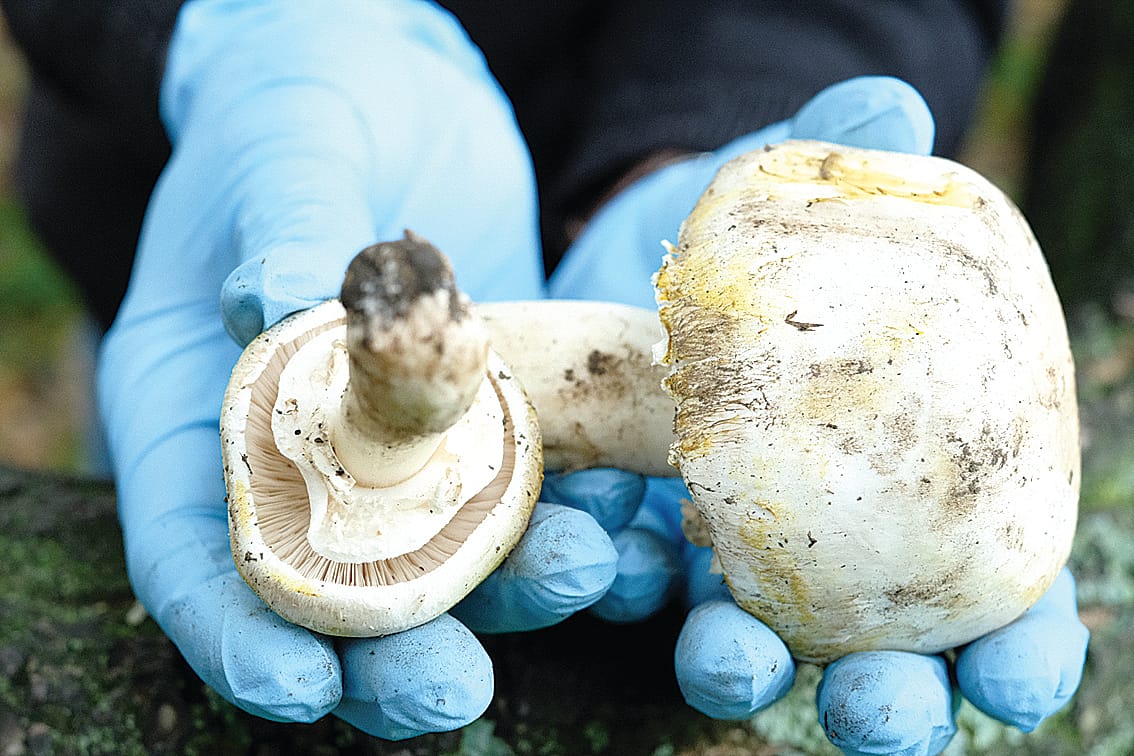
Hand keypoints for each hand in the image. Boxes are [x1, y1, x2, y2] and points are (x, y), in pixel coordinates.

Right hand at [97, 0, 614, 738]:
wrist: (394, 89)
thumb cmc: (301, 101)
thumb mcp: (288, 143)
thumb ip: (284, 222)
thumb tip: (272, 300)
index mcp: (202, 406)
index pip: (194, 547)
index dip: (237, 629)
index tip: (301, 688)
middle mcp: (299, 452)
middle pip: (331, 587)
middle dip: (391, 652)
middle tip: (455, 691)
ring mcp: (400, 449)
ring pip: (448, 558)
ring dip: (511, 592)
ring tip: (581, 574)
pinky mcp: (487, 425)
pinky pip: (532, 493)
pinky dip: (577, 520)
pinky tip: (631, 531)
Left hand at [547, 75, 1088, 753]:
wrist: (619, 265)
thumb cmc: (745, 246)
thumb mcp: (796, 203)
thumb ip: (848, 166)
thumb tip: (893, 107)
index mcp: (899, 486)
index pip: (983, 590)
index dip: (1012, 644)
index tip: (1013, 677)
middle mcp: (815, 543)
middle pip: (869, 657)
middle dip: (884, 699)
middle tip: (879, 709)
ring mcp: (711, 550)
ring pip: (733, 639)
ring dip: (737, 666)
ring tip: (727, 653)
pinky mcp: (616, 533)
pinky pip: (606, 578)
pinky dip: (598, 580)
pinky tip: (591, 552)